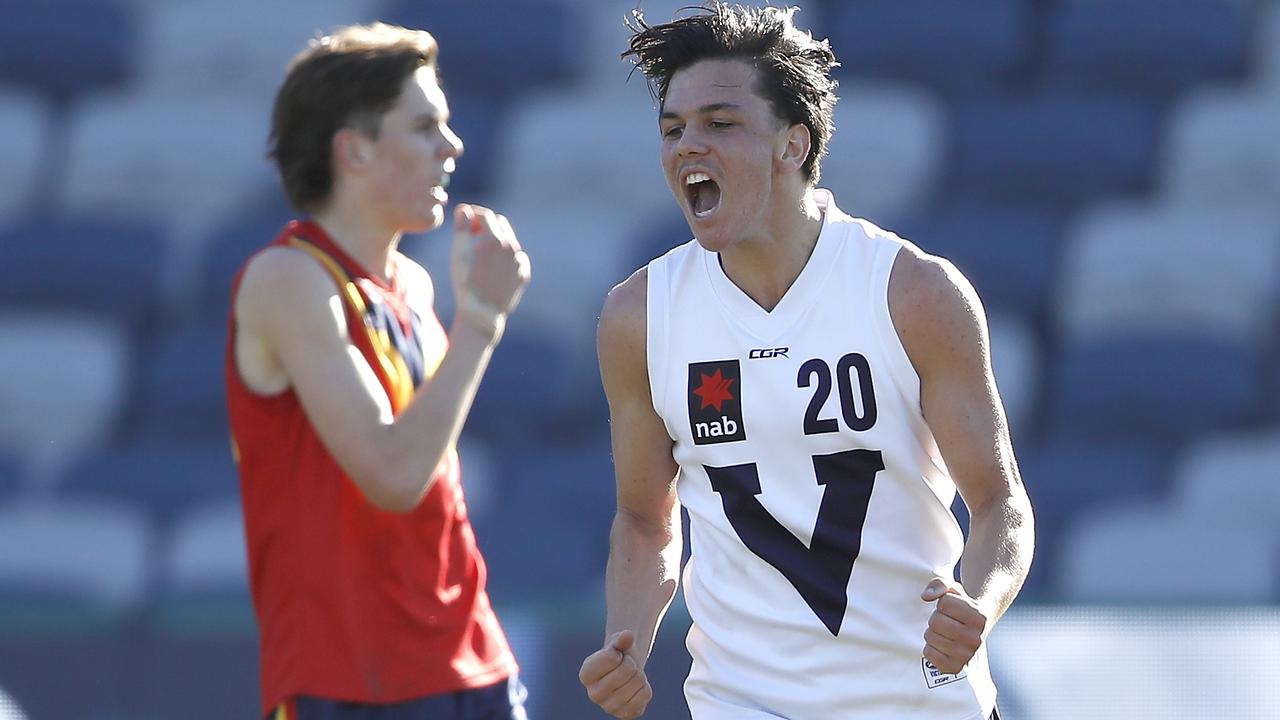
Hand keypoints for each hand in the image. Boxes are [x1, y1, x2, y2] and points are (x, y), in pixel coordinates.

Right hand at [450, 204, 530, 337]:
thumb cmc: (466, 283)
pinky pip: (516, 258)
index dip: (473, 215)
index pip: (486, 215)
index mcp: (495, 240)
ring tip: (480, 254)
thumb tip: (464, 209)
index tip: (464, 222)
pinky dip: (505, 257)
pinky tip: (493, 267)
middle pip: (500, 223)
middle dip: (486, 224)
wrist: (481, 314)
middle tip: (472, 234)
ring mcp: (520, 262)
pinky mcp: (524, 274)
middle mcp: (512, 248)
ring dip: (495, 240)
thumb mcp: (459, 255)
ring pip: (509, 240)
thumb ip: (462, 228)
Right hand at [579, 630, 652, 718]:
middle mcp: (593, 694)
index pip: (612, 657)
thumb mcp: (618, 643)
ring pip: (638, 682)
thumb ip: (621, 639)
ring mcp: (609, 708)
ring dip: (639, 675)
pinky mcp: (625, 715)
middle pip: (626, 670)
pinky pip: (645, 695)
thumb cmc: (618, 656)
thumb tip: (628, 635)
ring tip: (631, 677)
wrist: (625, 674)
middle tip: (627, 666)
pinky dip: (645, 688)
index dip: (620, 653)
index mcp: (586, 674)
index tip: (616, 657)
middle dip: (631, 663)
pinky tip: (635, 689)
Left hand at [920, 577, 987, 674]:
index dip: (944, 603)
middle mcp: (976, 638)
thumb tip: (926, 596)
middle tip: (947, 622)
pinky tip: (941, 645)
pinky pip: (928, 654)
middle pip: (935, 621)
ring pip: (930, 636)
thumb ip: (939, 584)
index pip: (945, 603)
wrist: (974, 631)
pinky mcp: (955, 667)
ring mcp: (966, 655)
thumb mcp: (953, 590)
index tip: (954, 609)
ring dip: (932, 632)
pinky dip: (929, 648)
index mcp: (979, 617)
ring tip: (945, 633)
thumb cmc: (961, 607)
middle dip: (936, 617)